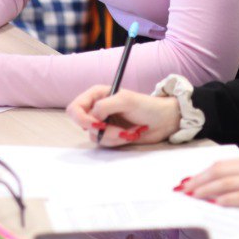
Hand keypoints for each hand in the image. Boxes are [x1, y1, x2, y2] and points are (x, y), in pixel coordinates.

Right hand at [66, 86, 180, 146]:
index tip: (97, 125)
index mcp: (97, 95)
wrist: (163, 121)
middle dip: (102, 131)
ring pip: (95, 136)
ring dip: (114, 136)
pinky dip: (118, 141)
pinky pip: (105, 143)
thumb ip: (104, 106)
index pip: (75, 108)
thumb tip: (92, 119)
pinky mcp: (110, 135)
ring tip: (130, 131)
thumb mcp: (125, 100)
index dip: (81, 118)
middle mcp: (97, 109)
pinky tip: (131, 134)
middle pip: (82, 125)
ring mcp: (103, 123)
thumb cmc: (147, 106)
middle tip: (118, 131)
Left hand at [179, 154, 238, 206]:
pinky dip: (231, 198)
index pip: (224, 164)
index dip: (203, 172)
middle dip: (200, 180)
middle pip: (222, 171)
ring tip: (194, 196)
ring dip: (209, 189)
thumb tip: (235, 180)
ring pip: (230, 182)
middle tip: (184, 190)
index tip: (189, 180)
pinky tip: (219, 202)